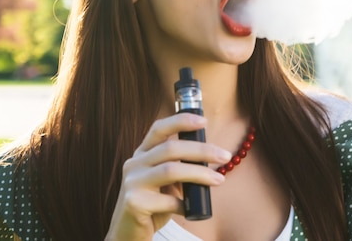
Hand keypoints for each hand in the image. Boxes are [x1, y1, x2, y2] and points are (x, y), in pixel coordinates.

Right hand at [104, 113, 230, 240]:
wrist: (127, 233)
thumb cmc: (152, 206)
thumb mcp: (164, 182)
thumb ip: (179, 168)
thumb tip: (210, 158)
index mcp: (141, 154)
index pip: (159, 128)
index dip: (181, 121)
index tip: (204, 121)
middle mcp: (134, 164)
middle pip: (171, 149)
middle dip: (201, 150)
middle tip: (224, 156)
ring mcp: (132, 182)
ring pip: (171, 170)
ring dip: (199, 174)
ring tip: (219, 180)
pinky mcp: (134, 202)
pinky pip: (168, 200)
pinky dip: (185, 204)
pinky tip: (191, 209)